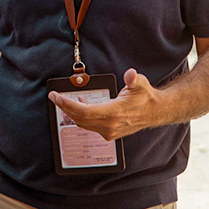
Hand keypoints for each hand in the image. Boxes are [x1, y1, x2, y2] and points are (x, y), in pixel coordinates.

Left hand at [49, 68, 163, 141]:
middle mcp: (110, 125)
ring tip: (64, 100)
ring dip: (71, 112)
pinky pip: (89, 126)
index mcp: (114, 113)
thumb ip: (134, 79)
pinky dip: (81, 116)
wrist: (155, 112)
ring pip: (83, 123)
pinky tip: (81, 105)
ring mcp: (109, 131)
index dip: (68, 104)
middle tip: (54, 96)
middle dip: (64, 107)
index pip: (84, 112)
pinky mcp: (109, 133)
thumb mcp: (140, 84)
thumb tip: (130, 74)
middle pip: (80, 118)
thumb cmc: (145, 97)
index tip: (56, 97)